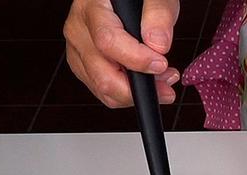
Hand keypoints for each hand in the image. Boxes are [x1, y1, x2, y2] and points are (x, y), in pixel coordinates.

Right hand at [64, 0, 181, 106]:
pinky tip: (147, 79)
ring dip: (136, 93)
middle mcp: (78, 32)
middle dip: (139, 88)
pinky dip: (128, 93)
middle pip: (102, 75)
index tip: (161, 64)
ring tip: (162, 79)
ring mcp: (78, 52)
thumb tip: (158, 45)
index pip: (107, 42)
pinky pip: (104, 91)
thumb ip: (158, 13)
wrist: (118, 1)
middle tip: (168, 83)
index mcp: (91, 9)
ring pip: (103, 89)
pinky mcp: (84, 67)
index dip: (137, 59)